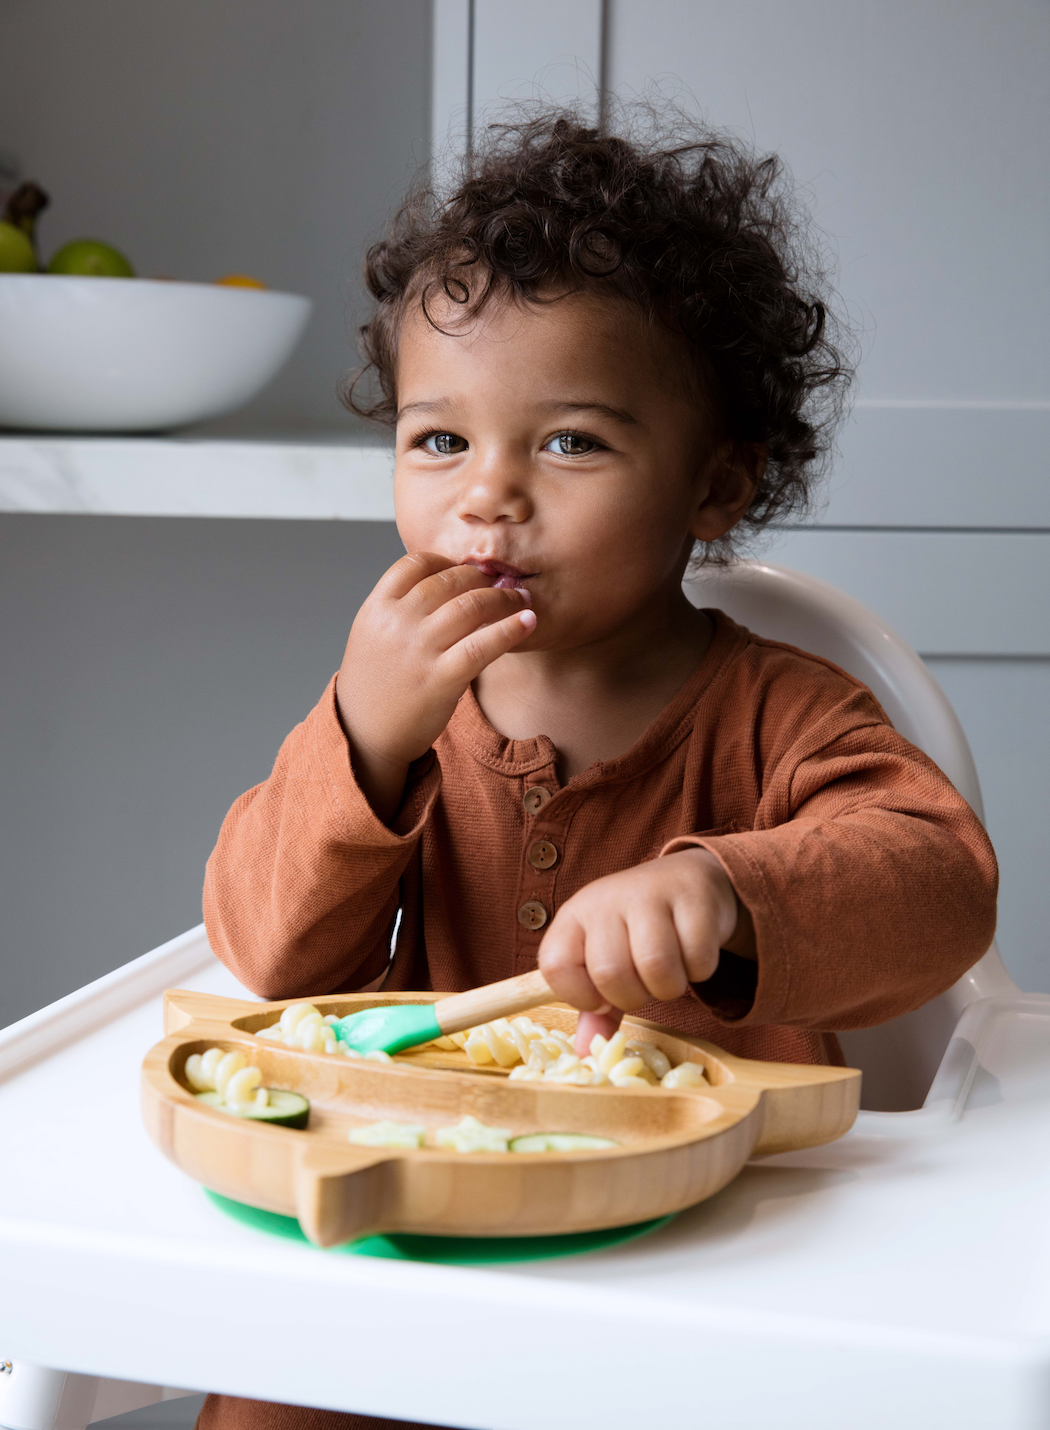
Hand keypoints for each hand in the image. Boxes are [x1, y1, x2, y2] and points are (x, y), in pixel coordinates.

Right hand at [336, 552, 534, 821]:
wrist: (364, 735)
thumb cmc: (375, 684)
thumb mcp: (373, 634)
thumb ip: (400, 607)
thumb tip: (445, 581)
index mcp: (376, 608)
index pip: (416, 563)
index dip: (447, 561)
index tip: (466, 569)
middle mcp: (397, 623)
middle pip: (449, 580)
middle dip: (482, 577)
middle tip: (501, 583)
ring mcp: (419, 650)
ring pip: (471, 606)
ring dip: (503, 598)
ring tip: (521, 599)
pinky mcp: (441, 679)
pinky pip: (483, 645)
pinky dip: (511, 629)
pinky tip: (529, 622)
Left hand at [539, 849, 750, 1023]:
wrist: (684, 882)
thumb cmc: (637, 931)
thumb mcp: (608, 960)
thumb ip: (596, 1006)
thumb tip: (586, 1052)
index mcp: (574, 916)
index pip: (555, 967)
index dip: (579, 996)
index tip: (601, 997)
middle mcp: (606, 900)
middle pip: (609, 972)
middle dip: (633, 997)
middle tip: (644, 985)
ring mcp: (650, 894)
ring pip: (656, 965)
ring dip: (669, 987)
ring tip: (669, 972)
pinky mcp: (692, 898)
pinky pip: (697, 957)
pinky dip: (699, 970)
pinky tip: (692, 954)